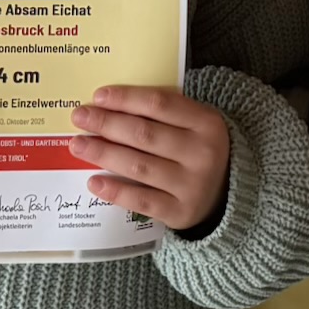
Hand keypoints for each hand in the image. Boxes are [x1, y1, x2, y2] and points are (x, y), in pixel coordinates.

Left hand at [71, 86, 230, 232]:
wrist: (230, 194)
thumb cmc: (199, 150)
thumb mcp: (195, 124)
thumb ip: (163, 114)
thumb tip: (109, 106)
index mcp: (206, 123)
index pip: (159, 104)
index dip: (125, 99)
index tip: (97, 96)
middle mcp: (202, 153)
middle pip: (144, 134)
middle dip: (106, 124)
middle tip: (79, 117)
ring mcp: (192, 185)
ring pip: (139, 166)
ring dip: (103, 154)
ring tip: (78, 145)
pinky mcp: (181, 212)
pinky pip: (142, 200)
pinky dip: (115, 191)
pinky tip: (93, 182)